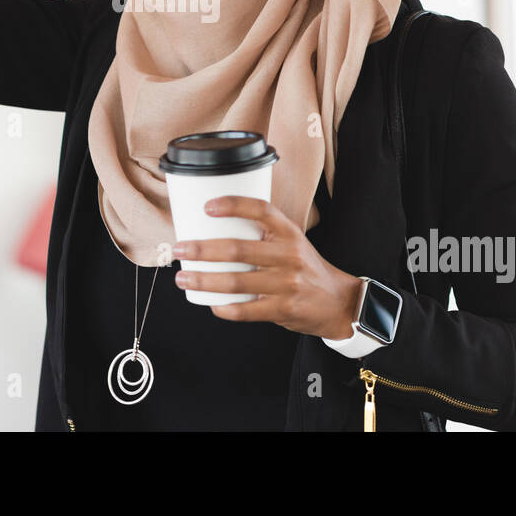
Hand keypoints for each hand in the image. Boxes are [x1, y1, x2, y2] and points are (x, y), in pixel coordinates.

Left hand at [171, 195, 362, 339]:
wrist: (337, 301)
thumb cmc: (304, 268)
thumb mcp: (291, 242)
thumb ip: (262, 235)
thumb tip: (213, 228)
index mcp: (289, 232)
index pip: (261, 210)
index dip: (234, 205)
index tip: (207, 207)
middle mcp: (289, 255)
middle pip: (238, 249)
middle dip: (202, 250)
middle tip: (179, 249)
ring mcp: (287, 284)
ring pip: (236, 282)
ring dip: (204, 280)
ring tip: (183, 277)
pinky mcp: (284, 309)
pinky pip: (247, 310)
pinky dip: (224, 309)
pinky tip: (210, 304)